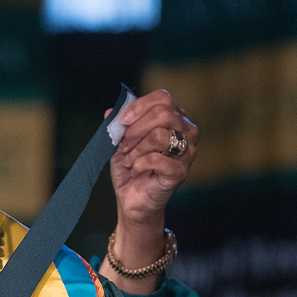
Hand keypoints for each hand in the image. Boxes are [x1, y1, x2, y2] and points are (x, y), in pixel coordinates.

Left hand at [107, 89, 197, 224]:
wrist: (132, 198)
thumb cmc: (131, 166)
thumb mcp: (120, 140)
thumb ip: (118, 124)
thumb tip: (110, 111)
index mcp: (174, 119)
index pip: (163, 98)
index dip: (140, 107)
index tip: (122, 121)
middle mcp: (186, 132)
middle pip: (163, 114)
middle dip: (135, 129)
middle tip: (123, 145)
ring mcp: (187, 152)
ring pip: (159, 135)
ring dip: (136, 149)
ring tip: (129, 159)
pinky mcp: (180, 172)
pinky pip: (156, 159)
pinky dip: (139, 164)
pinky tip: (137, 171)